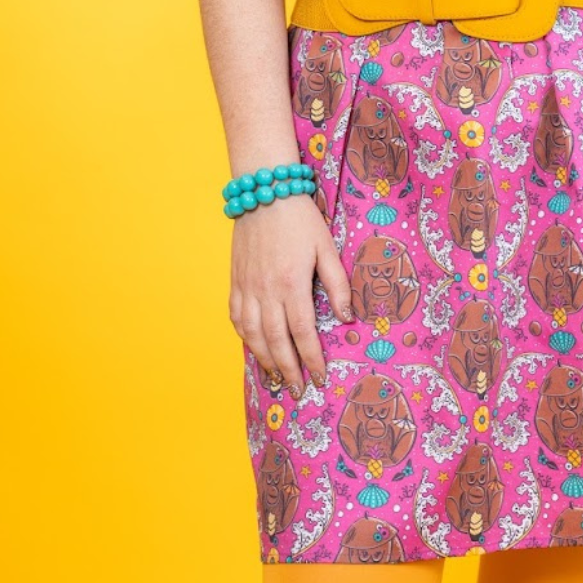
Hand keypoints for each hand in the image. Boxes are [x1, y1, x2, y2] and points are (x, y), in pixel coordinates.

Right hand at [228, 194, 353, 397]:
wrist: (264, 192)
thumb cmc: (301, 218)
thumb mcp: (327, 247)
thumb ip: (338, 284)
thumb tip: (346, 318)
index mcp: (292, 283)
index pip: (302, 333)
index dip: (312, 359)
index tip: (319, 378)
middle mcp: (266, 291)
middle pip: (276, 342)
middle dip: (289, 370)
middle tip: (299, 390)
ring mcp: (247, 287)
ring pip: (252, 335)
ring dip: (265, 360)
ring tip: (277, 378)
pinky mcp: (236, 281)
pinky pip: (236, 318)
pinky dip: (244, 338)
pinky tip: (254, 348)